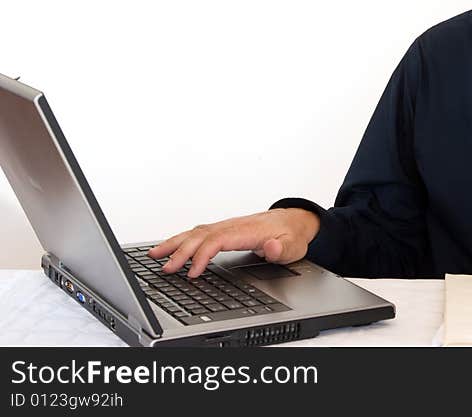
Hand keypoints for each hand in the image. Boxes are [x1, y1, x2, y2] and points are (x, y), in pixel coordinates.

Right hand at [148, 208, 320, 277]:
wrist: (295, 221)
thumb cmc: (291, 234)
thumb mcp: (293, 246)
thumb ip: (281, 248)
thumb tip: (270, 246)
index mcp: (247, 231)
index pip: (217, 240)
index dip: (202, 256)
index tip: (192, 273)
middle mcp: (234, 226)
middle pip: (201, 236)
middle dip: (180, 251)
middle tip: (164, 268)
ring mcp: (228, 226)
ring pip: (196, 232)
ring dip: (175, 243)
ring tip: (154, 255)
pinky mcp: (225, 230)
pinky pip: (199, 233)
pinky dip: (182, 239)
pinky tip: (171, 247)